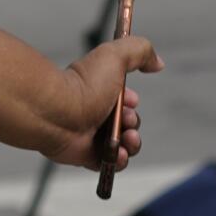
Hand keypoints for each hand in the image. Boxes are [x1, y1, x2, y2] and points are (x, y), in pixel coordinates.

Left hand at [43, 34, 163, 170]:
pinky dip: (119, 160)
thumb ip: (138, 51)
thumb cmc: (83, 85)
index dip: (131, 103)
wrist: (57, 113)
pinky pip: (111, 164)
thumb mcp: (114, 57)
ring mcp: (90, 136)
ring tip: (126, 138)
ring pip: (123, 145)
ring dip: (132, 143)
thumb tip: (157, 62)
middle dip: (133, 123)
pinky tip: (117, 152)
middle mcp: (93, 113)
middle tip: (125, 120)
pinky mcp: (86, 156)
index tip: (130, 100)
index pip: (122, 101)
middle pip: (127, 124)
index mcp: (97, 91)